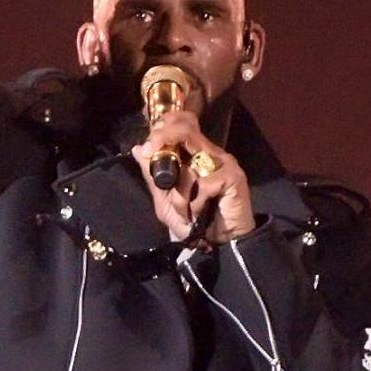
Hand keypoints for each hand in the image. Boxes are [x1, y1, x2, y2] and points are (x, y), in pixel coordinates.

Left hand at [131, 108, 254, 245]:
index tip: (147, 145)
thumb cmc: (194, 224)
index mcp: (194, 154)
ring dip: (179, 189)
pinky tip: (198, 214)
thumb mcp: (165, 202)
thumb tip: (137, 149)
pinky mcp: (233, 177)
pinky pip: (205, 183)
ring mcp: (223, 163)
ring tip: (182, 211)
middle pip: (185, 128)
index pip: (182, 123)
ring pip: (191, 160)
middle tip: (150, 150)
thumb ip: (153, 176)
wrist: (218, 247)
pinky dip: (195, 202)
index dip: (163, 125)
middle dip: (162, 137)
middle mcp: (210, 153)